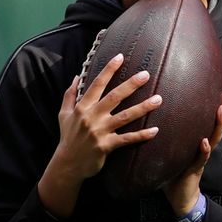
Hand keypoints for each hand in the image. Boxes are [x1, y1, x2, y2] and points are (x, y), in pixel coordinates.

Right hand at [39, 53, 162, 217]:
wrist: (67, 164)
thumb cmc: (68, 137)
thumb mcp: (63, 114)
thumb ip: (69, 94)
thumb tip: (77, 76)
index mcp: (82, 107)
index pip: (97, 84)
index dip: (109, 70)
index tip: (120, 57)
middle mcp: (92, 117)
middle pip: (115, 97)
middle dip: (131, 84)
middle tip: (146, 74)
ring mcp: (100, 132)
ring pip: (125, 116)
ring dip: (143, 107)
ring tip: (159, 99)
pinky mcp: (106, 146)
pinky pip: (127, 139)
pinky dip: (142, 135)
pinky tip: (155, 130)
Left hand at [163, 92, 221, 216]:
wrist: (180, 197)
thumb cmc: (175, 172)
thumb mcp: (173, 150)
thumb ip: (170, 136)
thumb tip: (154, 116)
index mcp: (198, 142)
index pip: (209, 122)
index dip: (216, 108)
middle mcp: (203, 148)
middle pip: (216, 126)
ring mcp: (201, 158)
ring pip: (213, 139)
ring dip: (217, 125)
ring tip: (221, 110)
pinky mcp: (195, 170)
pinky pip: (200, 159)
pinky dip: (203, 150)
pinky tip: (205, 142)